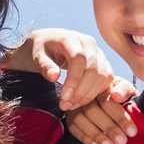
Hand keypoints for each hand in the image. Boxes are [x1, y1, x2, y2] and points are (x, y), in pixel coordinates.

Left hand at [3, 28, 121, 110]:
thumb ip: (44, 65)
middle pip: (94, 70)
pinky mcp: (103, 62)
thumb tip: (54, 76)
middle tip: (66, 105)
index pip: (79, 59)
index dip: (74, 80)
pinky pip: (107, 79)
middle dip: (81, 91)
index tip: (64, 97)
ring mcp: (98, 52)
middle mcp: (89, 44)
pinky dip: (96, 92)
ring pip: (103, 76)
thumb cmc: (42, 50)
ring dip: (89, 94)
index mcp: (71, 39)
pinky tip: (81, 100)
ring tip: (71, 105)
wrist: (50, 42)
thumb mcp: (37, 56)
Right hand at [65, 92, 138, 143]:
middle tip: (122, 142)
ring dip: (96, 135)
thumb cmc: (121, 96)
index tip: (132, 132)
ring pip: (81, 120)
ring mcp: (75, 105)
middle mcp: (85, 94)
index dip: (120, 117)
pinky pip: (73, 128)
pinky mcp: (69, 116)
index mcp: (100, 85)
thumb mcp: (127, 91)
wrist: (111, 99)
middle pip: (92, 111)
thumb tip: (117, 95)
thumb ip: (125, 91)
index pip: (108, 102)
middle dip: (109, 128)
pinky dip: (85, 138)